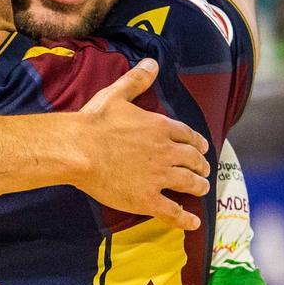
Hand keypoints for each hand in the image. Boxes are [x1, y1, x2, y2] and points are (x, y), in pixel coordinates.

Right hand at [75, 58, 210, 228]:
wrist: (79, 150)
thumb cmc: (93, 122)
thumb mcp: (116, 94)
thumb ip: (137, 80)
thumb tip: (152, 62)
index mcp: (160, 127)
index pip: (188, 136)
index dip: (197, 143)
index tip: (202, 149)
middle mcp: (166, 152)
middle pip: (193, 160)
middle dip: (201, 165)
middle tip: (203, 171)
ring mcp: (159, 177)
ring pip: (189, 184)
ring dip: (198, 187)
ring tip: (201, 189)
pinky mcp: (148, 199)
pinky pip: (173, 212)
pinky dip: (186, 218)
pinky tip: (193, 222)